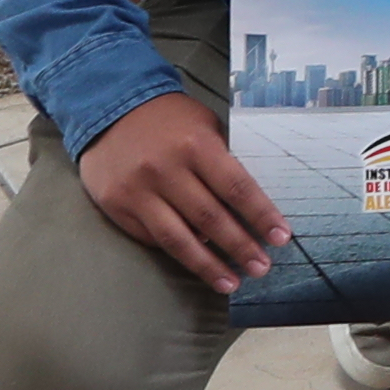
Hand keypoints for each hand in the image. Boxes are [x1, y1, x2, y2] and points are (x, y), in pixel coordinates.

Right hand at [83, 91, 285, 291]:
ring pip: (179, 239)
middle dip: (241, 247)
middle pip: (211, 219)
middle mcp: (166, 170)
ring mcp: (138, 191)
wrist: (109, 106)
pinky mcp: (117, 206)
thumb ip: (222, 162)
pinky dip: (178, 252)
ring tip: (231, 282)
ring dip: (209, 265)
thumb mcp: (204, 125)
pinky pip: (153, 238)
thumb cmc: (168, 119)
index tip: (281, 237)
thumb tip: (244, 208)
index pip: (237, 188)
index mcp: (195, 145)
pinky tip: (196, 262)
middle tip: (262, 267)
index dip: (262, 216)